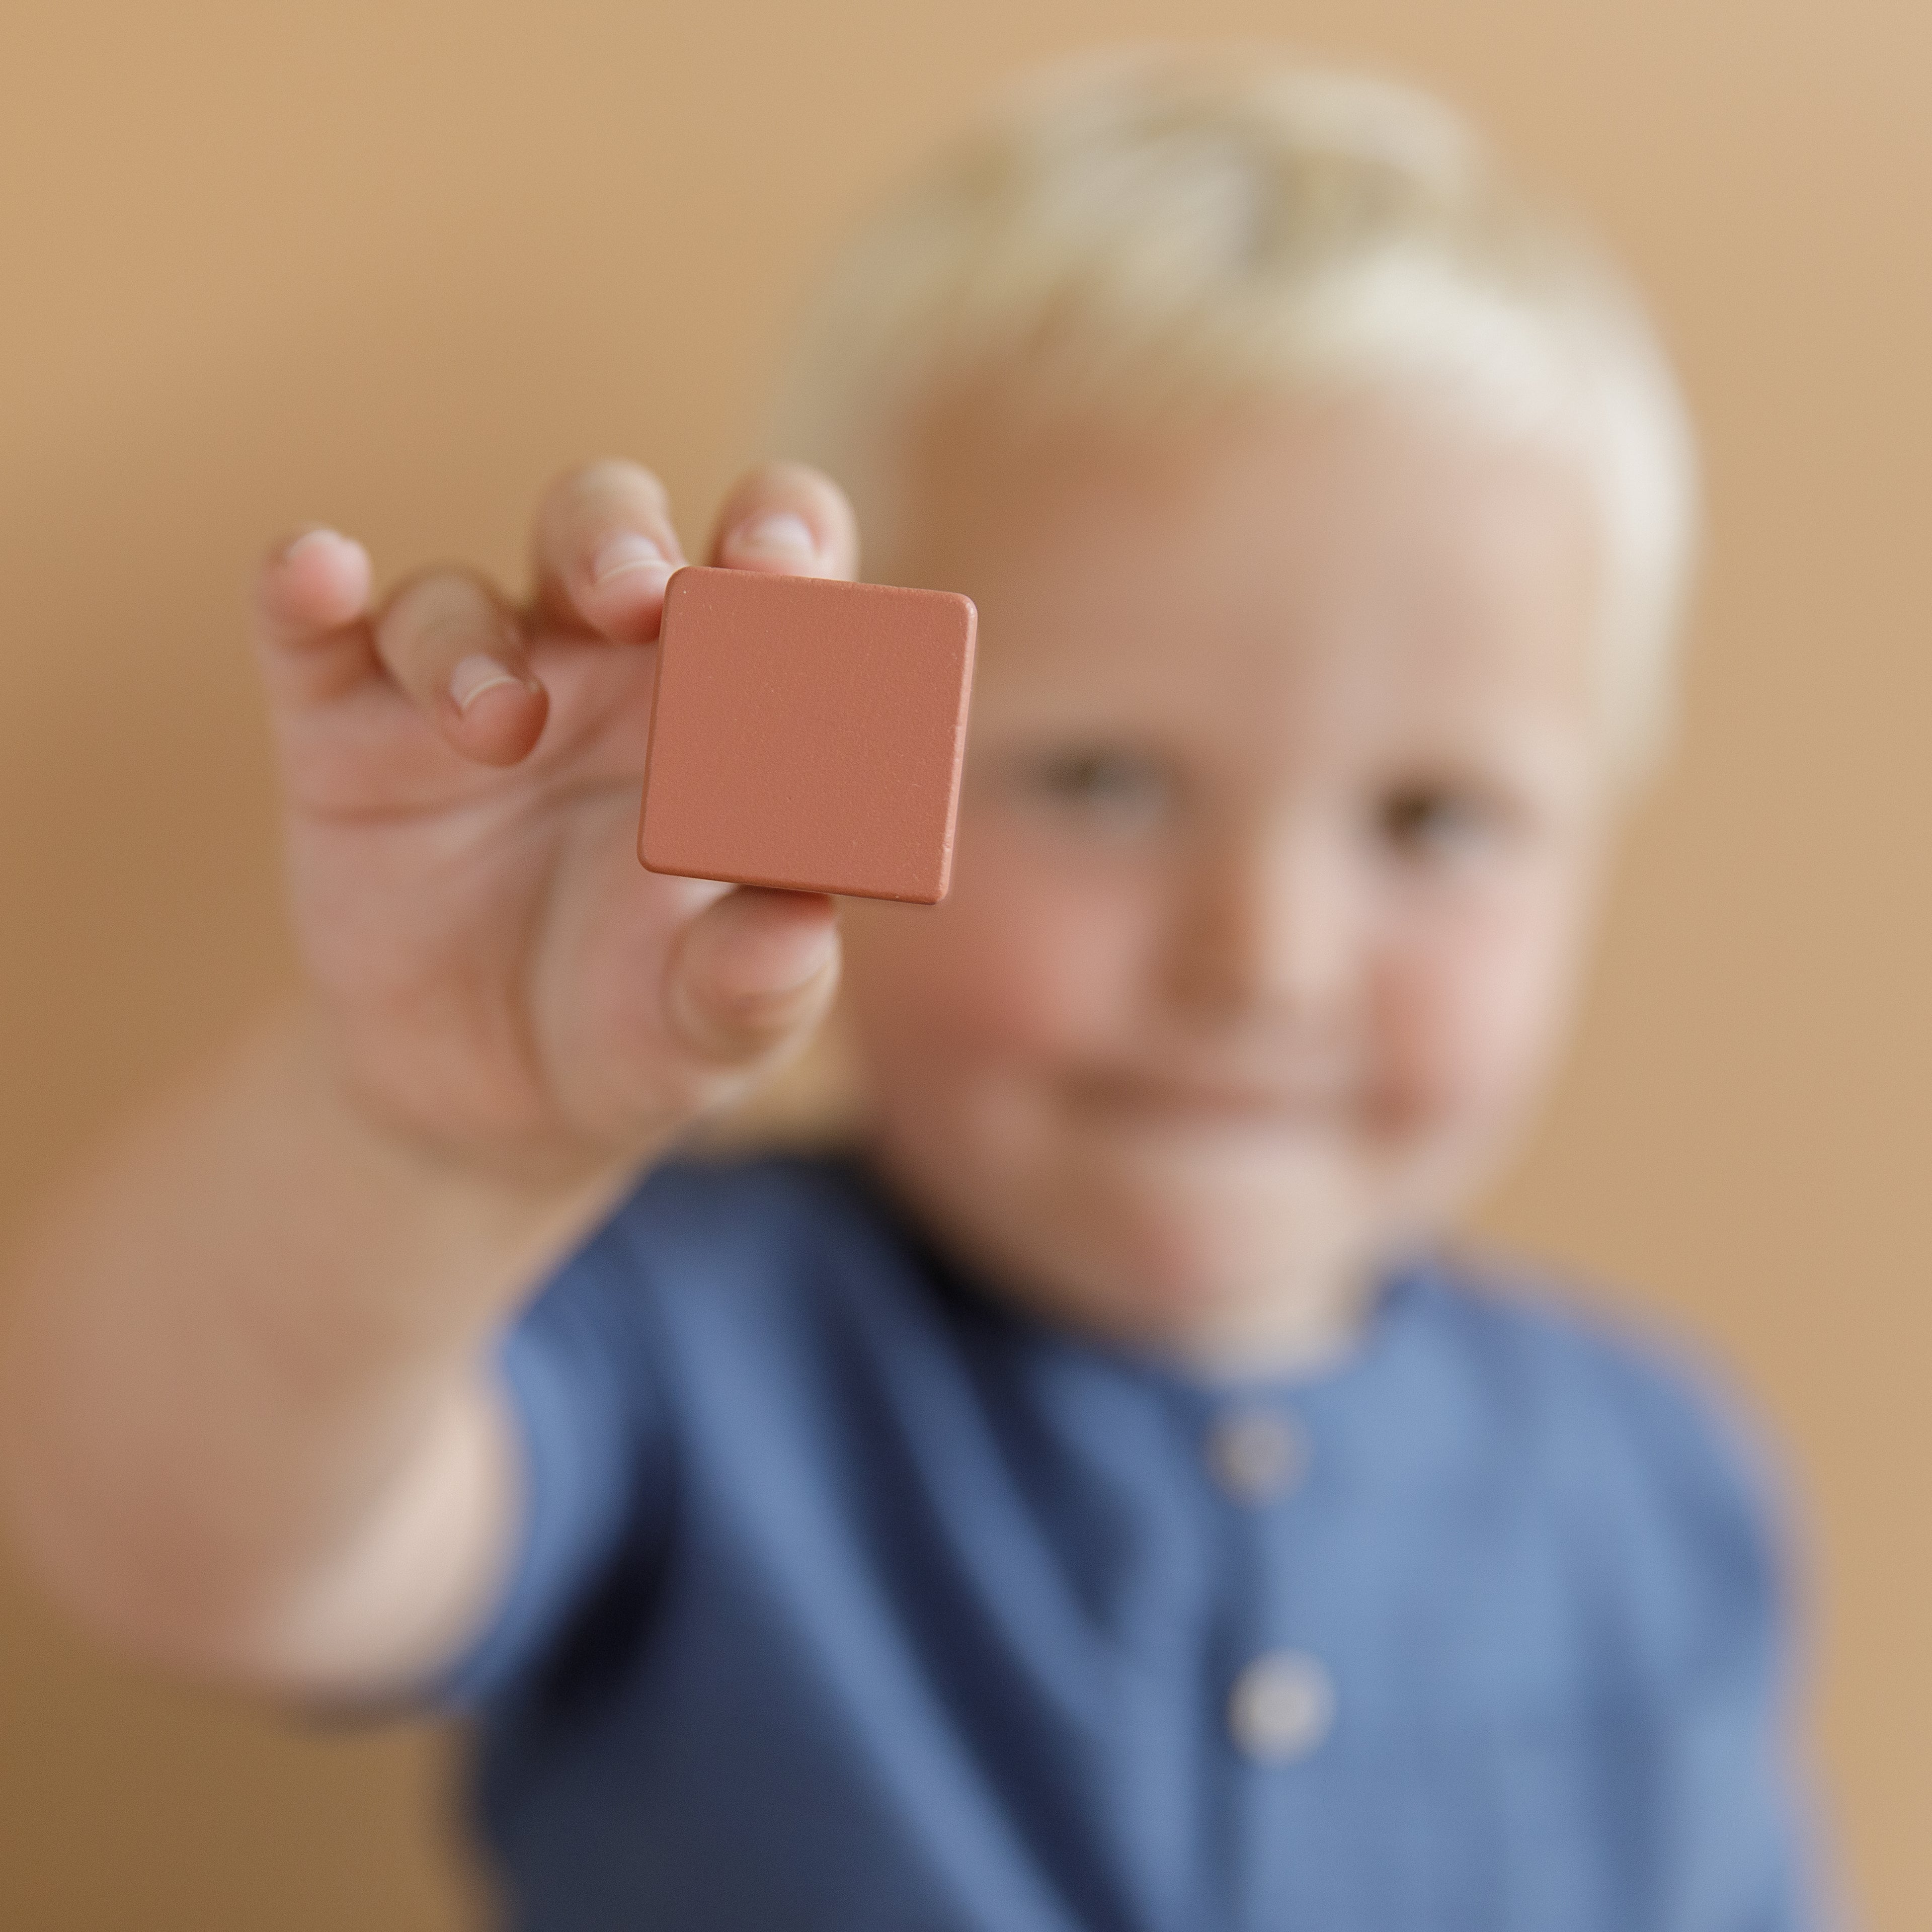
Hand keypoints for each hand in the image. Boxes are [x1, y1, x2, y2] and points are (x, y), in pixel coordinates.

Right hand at [254, 458, 858, 1183]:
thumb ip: (760, 978)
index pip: (769, 563)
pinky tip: (315, 574)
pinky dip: (304, 590)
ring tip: (499, 727)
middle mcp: (598, 666)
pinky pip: (309, 634)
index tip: (786, 573)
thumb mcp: (717, 1022)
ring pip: (461, 597)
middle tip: (637, 596)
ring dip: (471, 640)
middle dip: (619, 539)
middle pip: (608, 531)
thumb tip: (797, 932)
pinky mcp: (344, 737)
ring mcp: (469, 692)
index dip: (783, 536)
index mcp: (728, 699)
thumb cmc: (648, 1025)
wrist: (499, 1104)